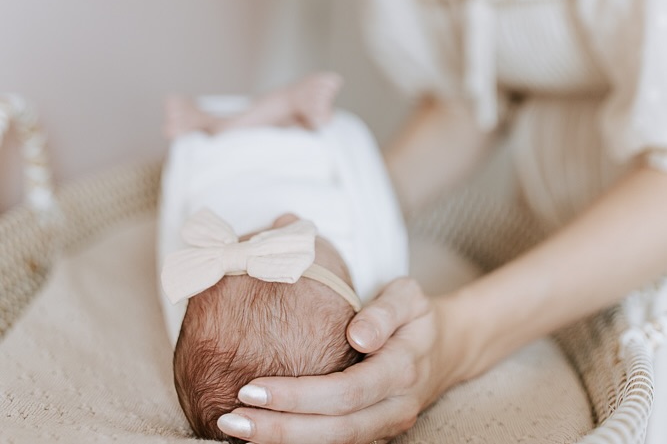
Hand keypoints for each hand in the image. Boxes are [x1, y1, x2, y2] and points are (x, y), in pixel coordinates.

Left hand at [216, 277, 448, 443]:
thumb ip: (385, 311)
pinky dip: (300, 443)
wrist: (447, 347)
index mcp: (402, 370)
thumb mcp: (409, 296)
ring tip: (235, 429)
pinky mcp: (374, 434)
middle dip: (281, 429)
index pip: (346, 392)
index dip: (299, 396)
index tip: (253, 387)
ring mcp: (386, 427)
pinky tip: (263, 435)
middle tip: (231, 418)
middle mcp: (395, 407)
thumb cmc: (416, 315)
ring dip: (285, 441)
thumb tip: (358, 335)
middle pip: (336, 430)